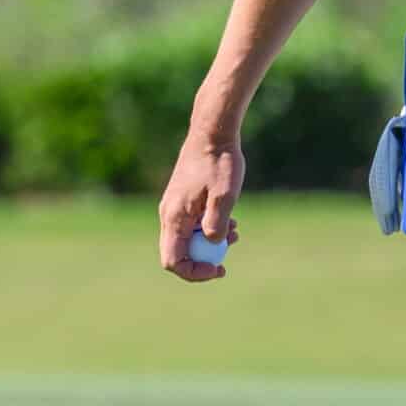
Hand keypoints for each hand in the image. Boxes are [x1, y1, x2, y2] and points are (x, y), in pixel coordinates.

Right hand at [157, 133, 244, 282]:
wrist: (213, 134)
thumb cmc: (219, 162)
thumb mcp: (224, 194)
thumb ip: (216, 221)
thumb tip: (213, 244)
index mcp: (173, 217)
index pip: (173, 261)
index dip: (194, 271)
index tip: (219, 269)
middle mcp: (169, 215)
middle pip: (180, 253)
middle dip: (204, 258)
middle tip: (229, 254)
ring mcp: (175, 208)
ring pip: (188, 239)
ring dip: (210, 242)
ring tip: (236, 231)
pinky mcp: (184, 201)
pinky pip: (192, 225)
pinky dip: (209, 227)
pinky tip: (230, 219)